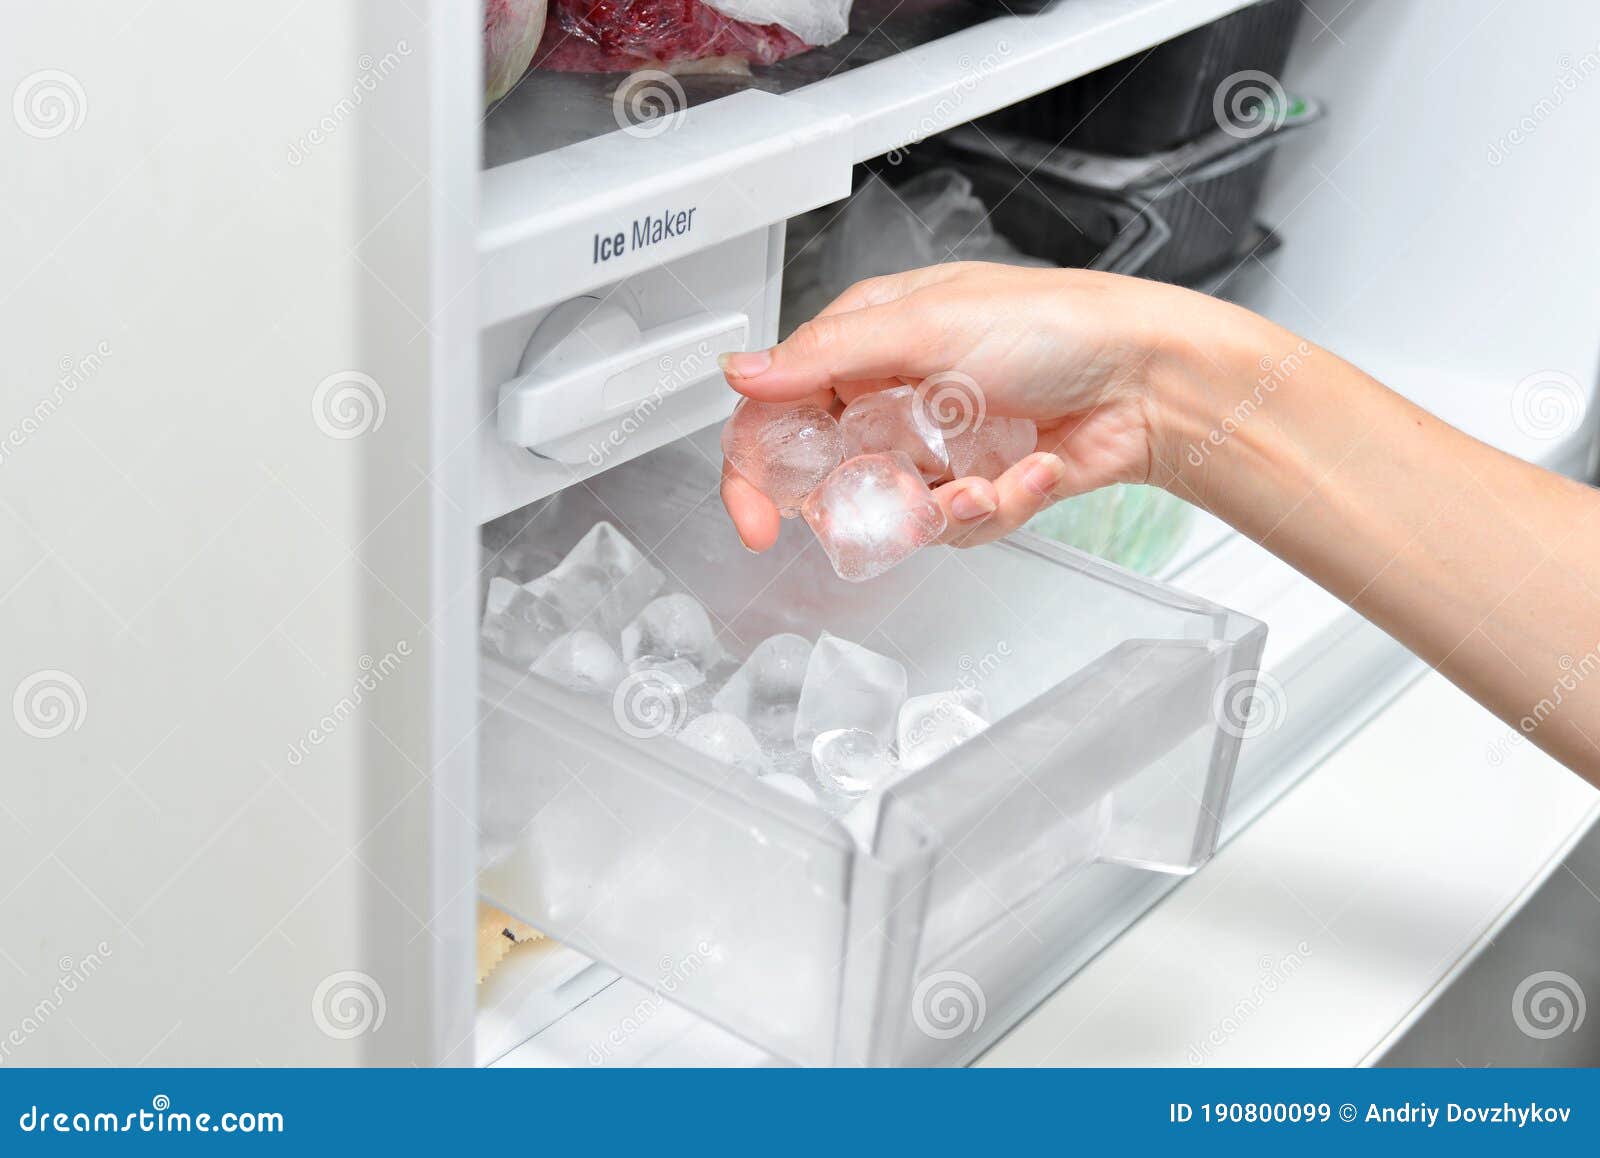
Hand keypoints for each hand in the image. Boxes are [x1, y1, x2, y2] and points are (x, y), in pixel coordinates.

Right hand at [718, 262, 1210, 550]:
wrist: (1148, 379)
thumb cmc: (1053, 325)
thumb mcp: (924, 326)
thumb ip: (823, 357)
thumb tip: (739, 372)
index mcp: (864, 345)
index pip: (777, 414)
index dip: (755, 471)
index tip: (757, 522)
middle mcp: (891, 398)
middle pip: (830, 479)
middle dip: (864, 501)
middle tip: (901, 495)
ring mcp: (933, 448)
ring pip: (893, 516)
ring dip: (941, 509)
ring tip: (985, 479)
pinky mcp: (978, 487)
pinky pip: (956, 528)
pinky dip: (995, 507)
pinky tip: (1031, 471)